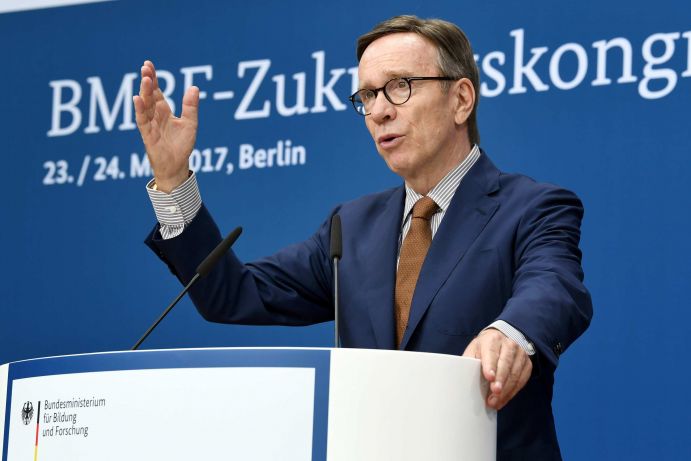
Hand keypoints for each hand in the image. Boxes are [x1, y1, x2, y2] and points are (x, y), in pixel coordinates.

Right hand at [133, 60, 198, 192]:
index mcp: (164, 111)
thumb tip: (194, 87)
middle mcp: (154, 115)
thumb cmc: (182, 145)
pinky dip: (140, 110)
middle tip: (145, 67)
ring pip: (145, 105)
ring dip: (144, 92)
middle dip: (147, 81)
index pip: (156, 91)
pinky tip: (138, 99)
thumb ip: (190, 107)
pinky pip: (142, 120)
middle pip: (149, 94)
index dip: (153, 78)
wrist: (177, 165)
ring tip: (144, 78)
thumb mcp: (190, 123)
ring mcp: (150, 124)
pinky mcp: (147, 135)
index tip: (148, 64)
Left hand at [463, 328, 532, 409]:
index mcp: (492, 339)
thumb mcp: (474, 349)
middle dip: (500, 380)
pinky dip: (512, 392)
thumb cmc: (484, 348)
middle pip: (505, 363)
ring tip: (495, 402)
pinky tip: (503, 399)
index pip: (491, 352)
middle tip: (494, 393)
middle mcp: (508, 345)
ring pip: (514, 374)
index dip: (490, 365)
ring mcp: (520, 354)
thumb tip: (460, 376)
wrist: (502, 340)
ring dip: (505, 390)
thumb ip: (469, 361)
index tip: (489, 377)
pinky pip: (521, 380)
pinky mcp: (527, 364)